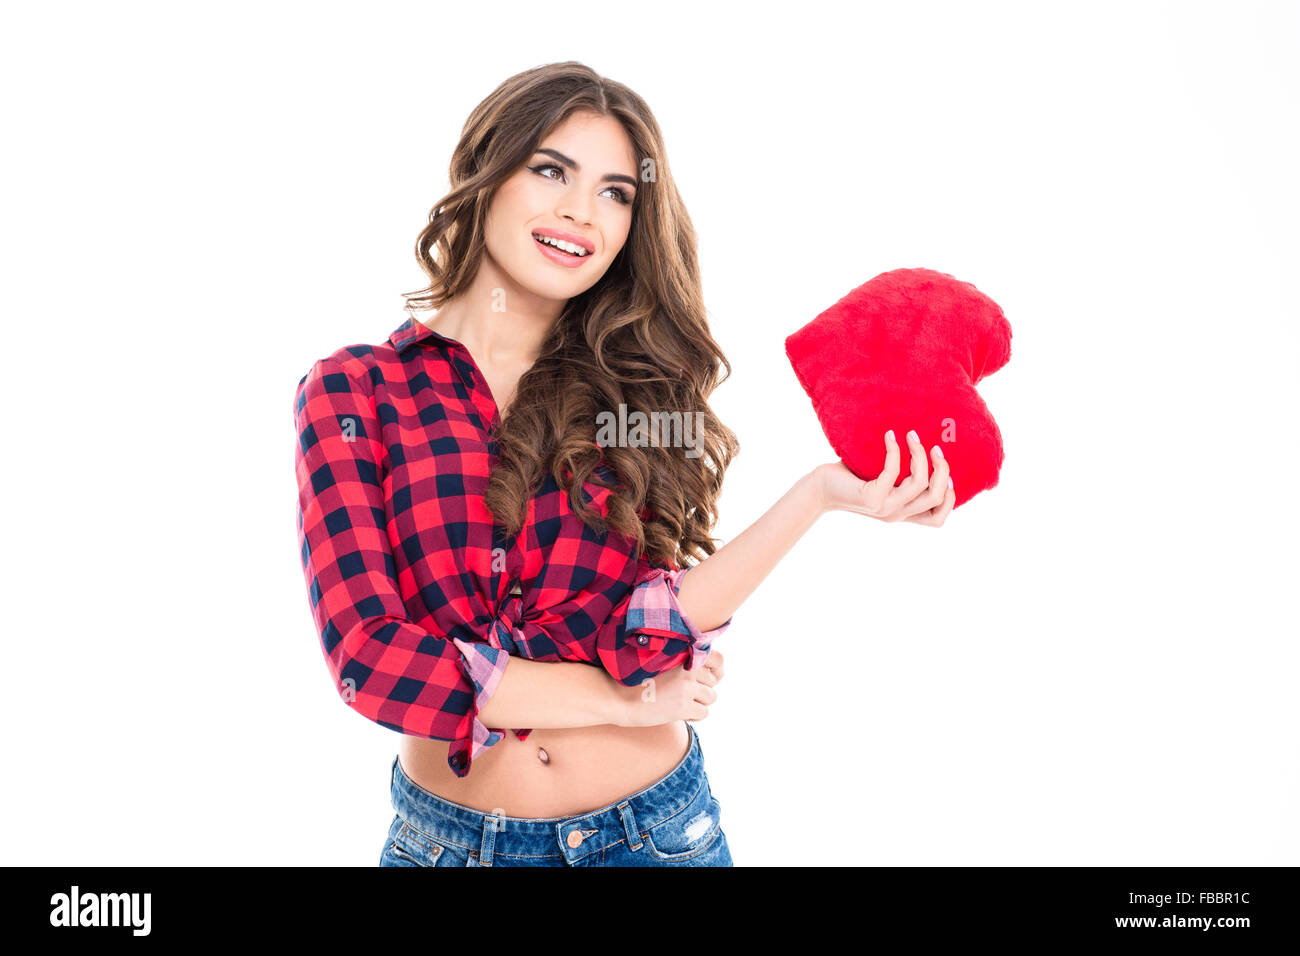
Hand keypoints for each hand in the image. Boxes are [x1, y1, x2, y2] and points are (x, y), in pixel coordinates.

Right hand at [613, 650, 724, 726]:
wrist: (620, 698)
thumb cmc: (638, 681)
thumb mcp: (661, 662)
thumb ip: (684, 664)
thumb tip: (712, 675)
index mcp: (683, 655)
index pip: (718, 659)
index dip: (717, 671)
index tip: (712, 679)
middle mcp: (688, 670)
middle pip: (713, 683)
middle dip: (702, 690)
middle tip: (683, 695)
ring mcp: (686, 689)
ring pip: (710, 698)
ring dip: (699, 703)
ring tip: (680, 704)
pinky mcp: (683, 707)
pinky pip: (703, 713)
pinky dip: (694, 716)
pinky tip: (678, 713)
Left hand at [814, 429, 954, 526]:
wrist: (819, 490)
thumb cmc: (850, 479)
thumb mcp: (881, 481)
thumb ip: (901, 477)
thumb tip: (925, 448)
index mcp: (902, 513)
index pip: (937, 519)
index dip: (951, 498)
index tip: (949, 473)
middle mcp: (896, 514)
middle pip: (936, 497)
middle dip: (942, 469)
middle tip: (935, 447)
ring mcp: (885, 508)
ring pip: (920, 484)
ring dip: (920, 455)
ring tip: (912, 435)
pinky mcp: (872, 498)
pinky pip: (893, 471)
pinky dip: (894, 450)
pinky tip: (889, 436)